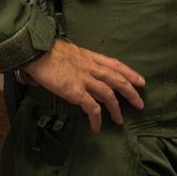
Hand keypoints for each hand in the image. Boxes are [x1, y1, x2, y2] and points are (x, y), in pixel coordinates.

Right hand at [20, 40, 143, 132]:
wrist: (36, 51)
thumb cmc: (46, 50)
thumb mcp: (67, 52)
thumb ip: (74, 63)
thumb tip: (73, 73)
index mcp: (88, 56)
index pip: (114, 64)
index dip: (129, 73)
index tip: (140, 80)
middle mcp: (90, 67)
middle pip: (117, 79)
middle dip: (130, 92)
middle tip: (139, 103)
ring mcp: (84, 79)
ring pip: (108, 94)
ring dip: (116, 108)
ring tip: (120, 120)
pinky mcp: (76, 91)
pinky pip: (91, 108)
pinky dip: (96, 118)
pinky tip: (96, 127)